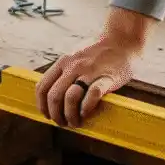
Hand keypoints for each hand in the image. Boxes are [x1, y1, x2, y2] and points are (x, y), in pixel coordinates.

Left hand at [35, 7, 153, 127]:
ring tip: (75, 122)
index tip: (47, 115)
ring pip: (70, 98)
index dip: (42, 105)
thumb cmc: (98, 52)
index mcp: (63, 62)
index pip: (42, 87)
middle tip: (63, 123)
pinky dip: (86, 108)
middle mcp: (73, 66)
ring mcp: (89, 71)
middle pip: (54, 96)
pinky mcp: (107, 78)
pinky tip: (86, 113)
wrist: (122, 40)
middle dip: (55, 115)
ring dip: (70, 115)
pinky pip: (92, 95)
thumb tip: (51, 94)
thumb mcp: (74, 56)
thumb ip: (63, 71)